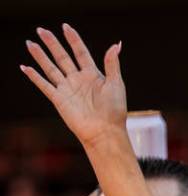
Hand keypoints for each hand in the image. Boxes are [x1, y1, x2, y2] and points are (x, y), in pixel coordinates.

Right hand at [21, 25, 125, 148]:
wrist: (105, 131)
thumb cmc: (115, 110)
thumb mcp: (116, 84)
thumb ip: (112, 64)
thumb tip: (115, 45)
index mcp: (93, 74)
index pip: (80, 52)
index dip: (73, 39)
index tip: (65, 27)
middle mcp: (78, 79)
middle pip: (62, 57)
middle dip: (52, 43)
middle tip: (41, 30)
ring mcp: (68, 89)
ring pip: (51, 68)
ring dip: (40, 56)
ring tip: (30, 43)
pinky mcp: (59, 99)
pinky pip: (44, 85)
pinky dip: (34, 77)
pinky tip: (26, 67)